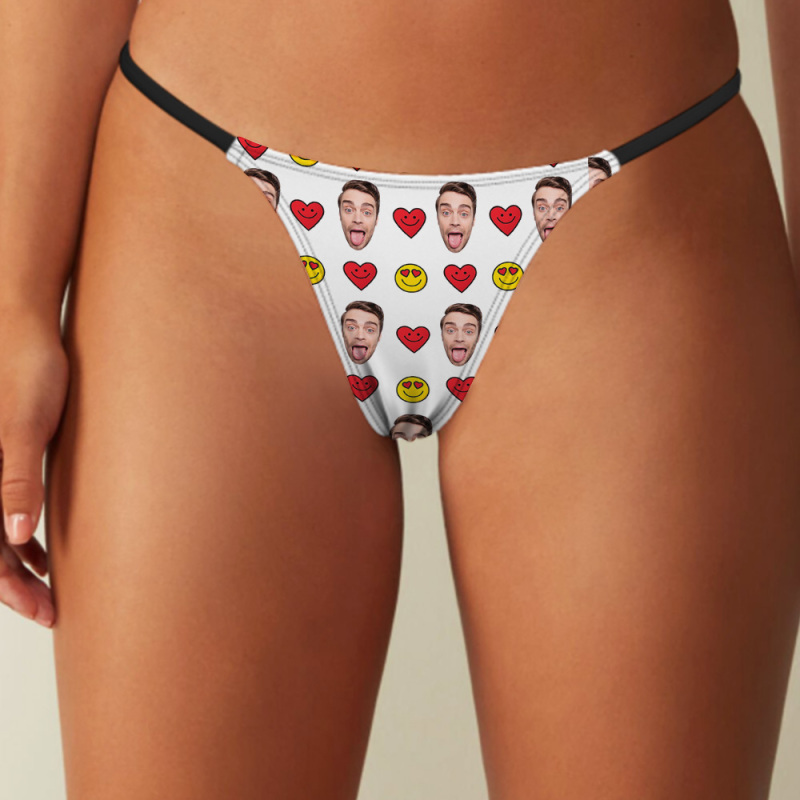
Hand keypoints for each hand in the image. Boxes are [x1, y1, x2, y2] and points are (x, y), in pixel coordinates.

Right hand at [0, 308, 68, 626]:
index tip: (44, 612)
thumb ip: (16, 477)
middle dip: (17, 587)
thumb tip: (15, 534)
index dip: (11, 588)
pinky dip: (22, 535)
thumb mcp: (25, 426)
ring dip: (20, 565)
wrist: (26, 330)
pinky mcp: (6, 457)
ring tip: (51, 592)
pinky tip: (43, 551)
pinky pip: (5, 507)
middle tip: (53, 613)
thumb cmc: (28, 371)